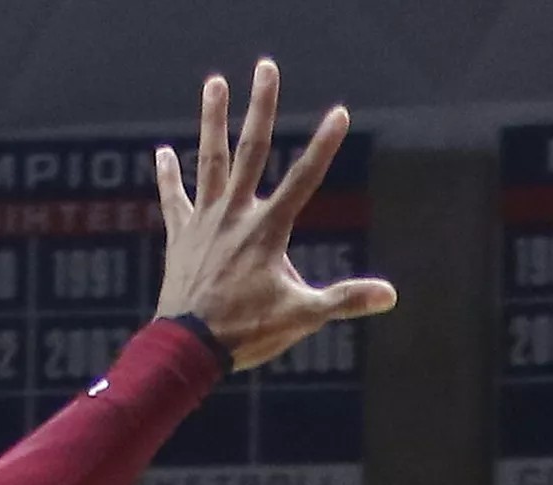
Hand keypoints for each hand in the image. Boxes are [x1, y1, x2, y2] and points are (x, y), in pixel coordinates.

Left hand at [153, 60, 396, 370]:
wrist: (188, 347)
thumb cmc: (247, 332)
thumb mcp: (302, 316)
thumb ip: (344, 299)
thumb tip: (389, 295)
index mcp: (268, 230)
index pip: (304, 179)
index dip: (323, 146)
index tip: (339, 113)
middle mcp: (236, 214)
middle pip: (251, 150)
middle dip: (260, 107)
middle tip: (265, 68)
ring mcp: (205, 222)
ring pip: (210, 160)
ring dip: (213, 120)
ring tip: (214, 83)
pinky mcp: (181, 236)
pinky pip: (173, 198)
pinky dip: (168, 175)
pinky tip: (163, 151)